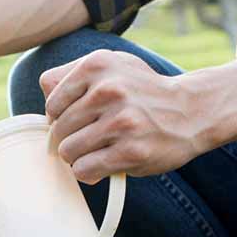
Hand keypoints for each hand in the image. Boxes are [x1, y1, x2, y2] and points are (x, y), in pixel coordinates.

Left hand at [40, 50, 208, 183]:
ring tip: (100, 147)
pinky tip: (105, 161)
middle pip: (57, 129)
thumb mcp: (111, 66)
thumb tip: (44, 93)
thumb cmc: (141, 91)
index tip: (81, 117)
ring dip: (79, 156)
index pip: (51, 103)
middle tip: (93, 135)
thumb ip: (70, 74)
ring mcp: (121, 122)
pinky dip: (89, 171)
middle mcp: (109, 90)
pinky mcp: (130, 151)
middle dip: (70, 138)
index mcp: (98, 65)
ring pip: (68, 151)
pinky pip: (84, 170)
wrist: (192, 111)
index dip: (60, 116)